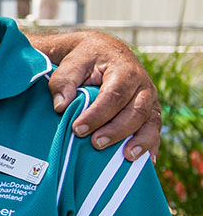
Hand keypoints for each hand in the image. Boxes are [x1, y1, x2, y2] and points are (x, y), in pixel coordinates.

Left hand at [46, 31, 159, 161]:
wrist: (105, 53)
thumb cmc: (86, 61)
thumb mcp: (72, 64)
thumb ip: (63, 82)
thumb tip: (60, 107)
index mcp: (124, 71)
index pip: (113, 95)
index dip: (97, 114)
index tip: (77, 129)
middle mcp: (142, 86)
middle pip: (135, 111)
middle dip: (116, 130)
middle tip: (95, 144)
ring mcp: (150, 100)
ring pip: (151, 122)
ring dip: (140, 141)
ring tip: (127, 157)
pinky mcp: (151, 112)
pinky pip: (155, 130)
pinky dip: (151, 146)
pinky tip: (146, 162)